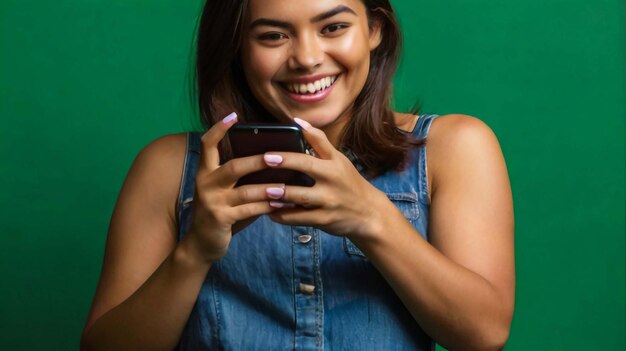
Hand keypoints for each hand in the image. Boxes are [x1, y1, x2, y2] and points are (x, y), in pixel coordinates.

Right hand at [183, 113, 280, 262]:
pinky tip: (282, 204)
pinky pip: (249, 210)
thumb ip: (241, 177)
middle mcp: (205, 183)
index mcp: (205, 172)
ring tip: (288, 186)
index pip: (207, 144)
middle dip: (257, 161)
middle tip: (277, 156)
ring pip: (246, 191)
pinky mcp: (220, 218)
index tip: (233, 115)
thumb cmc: (221, 211)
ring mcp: (212, 201)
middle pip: (234, 166)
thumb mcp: (225, 190)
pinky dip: (267, 207)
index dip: (219, 128)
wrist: (202, 244)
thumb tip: (274, 159)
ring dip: (269, 188)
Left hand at [265, 118, 387, 237]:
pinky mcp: (324, 220)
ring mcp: (327, 204)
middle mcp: (331, 184)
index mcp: (332, 166)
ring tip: (261, 193)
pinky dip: (283, 216)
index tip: (267, 155)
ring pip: (299, 201)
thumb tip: (297, 121)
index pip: (307, 160)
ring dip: (278, 198)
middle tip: (261, 171)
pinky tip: (270, 212)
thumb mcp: (338, 159)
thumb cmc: (348, 181)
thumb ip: (318, 140)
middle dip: (280, 176)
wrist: (368, 212)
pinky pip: (300, 219)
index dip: (286, 158)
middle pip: (302, 180)